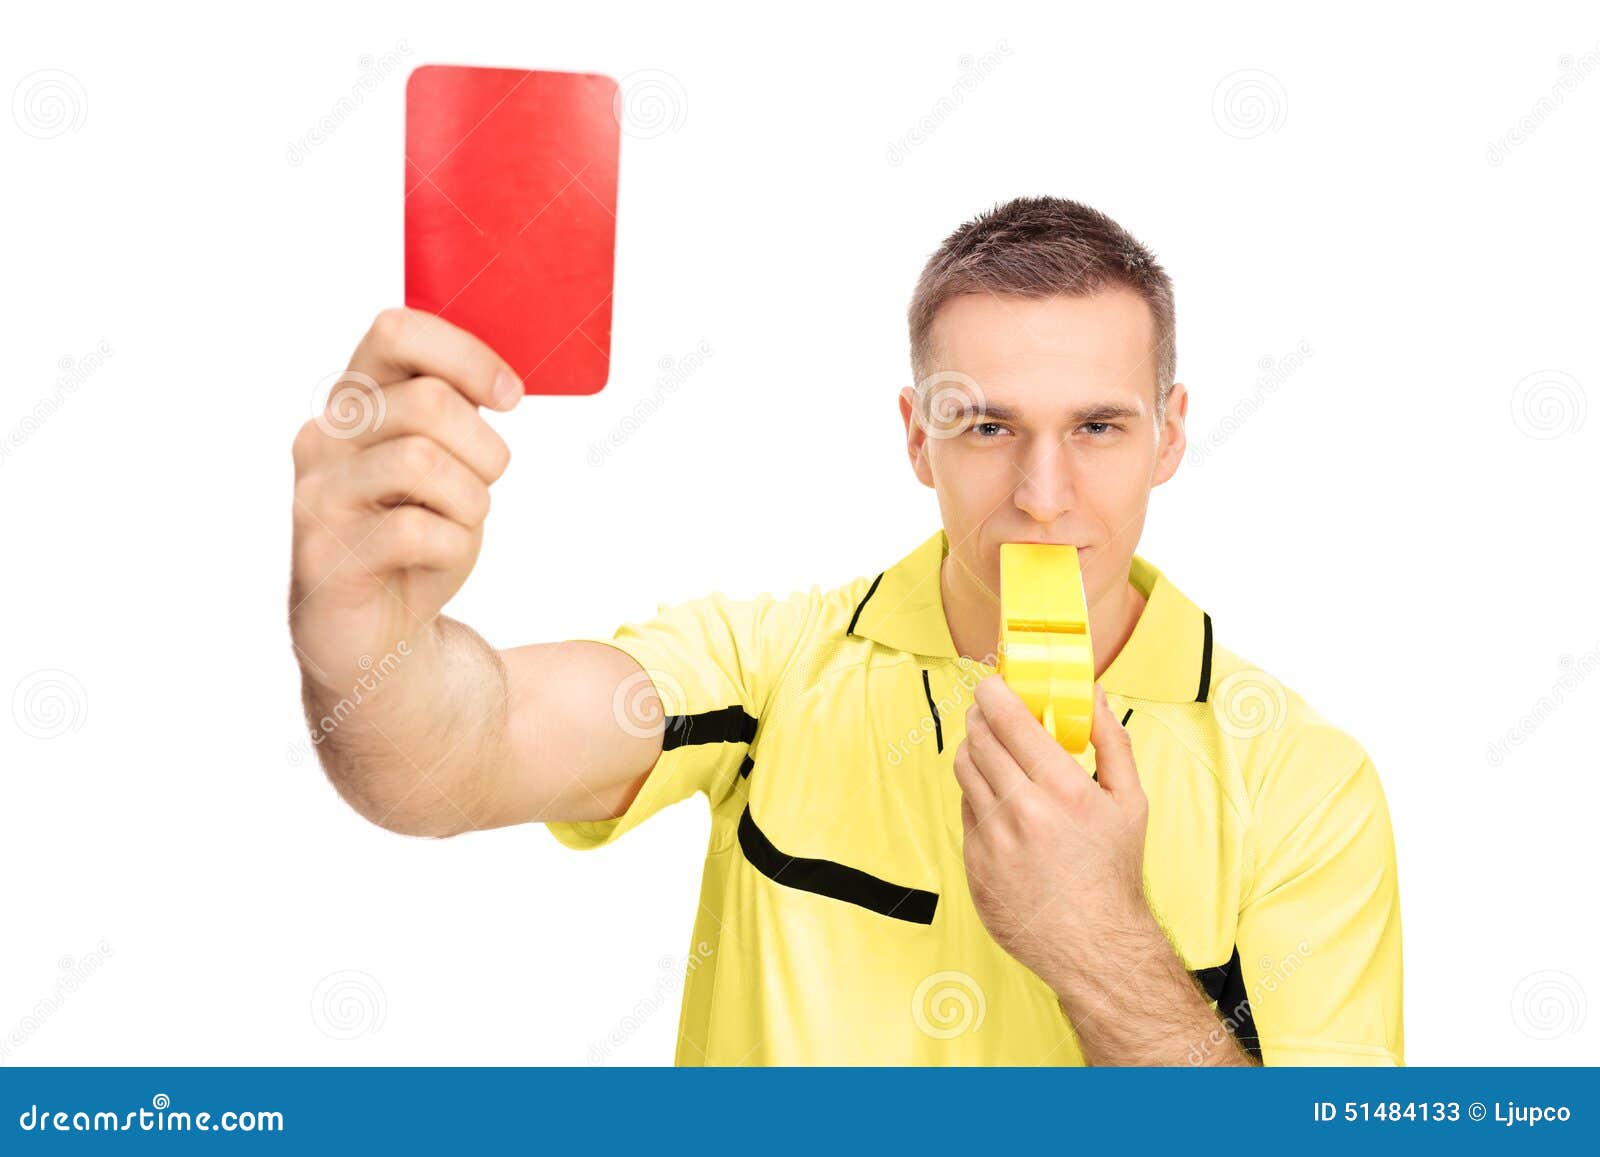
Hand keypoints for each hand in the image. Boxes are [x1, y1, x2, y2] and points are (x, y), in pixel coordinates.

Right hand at [289, 308, 517, 694]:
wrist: (376, 634)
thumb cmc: (418, 535)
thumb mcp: (448, 460)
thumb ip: (455, 411)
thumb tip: (499, 378)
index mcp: (356, 400)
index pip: (397, 332)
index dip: (467, 356)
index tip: (510, 398)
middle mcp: (326, 438)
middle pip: (428, 402)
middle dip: (485, 447)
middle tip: (486, 482)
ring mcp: (319, 496)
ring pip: (422, 461)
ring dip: (470, 499)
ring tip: (460, 523)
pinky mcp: (325, 556)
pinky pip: (416, 531)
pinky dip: (452, 548)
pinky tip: (437, 560)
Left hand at [953, 677, 1152, 989]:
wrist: (1093, 945)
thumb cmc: (1113, 871)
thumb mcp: (1129, 802)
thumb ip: (1110, 741)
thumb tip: (1093, 693)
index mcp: (1062, 790)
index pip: (1009, 721)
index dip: (994, 693)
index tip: (992, 683)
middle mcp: (1022, 811)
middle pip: (978, 739)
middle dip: (982, 717)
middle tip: (991, 712)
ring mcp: (992, 839)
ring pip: (964, 771)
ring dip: (974, 751)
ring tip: (994, 753)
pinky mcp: (973, 863)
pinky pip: (965, 811)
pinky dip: (978, 796)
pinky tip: (1001, 801)